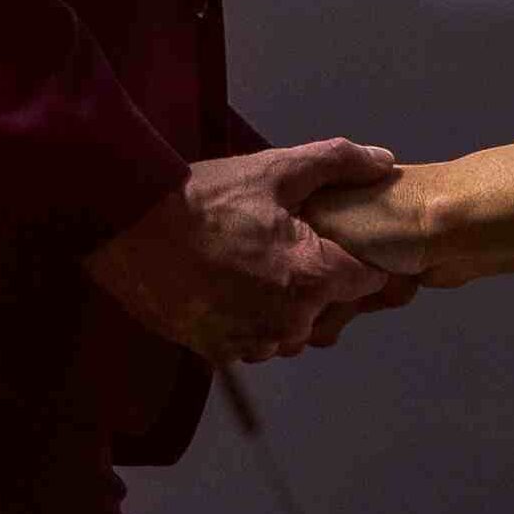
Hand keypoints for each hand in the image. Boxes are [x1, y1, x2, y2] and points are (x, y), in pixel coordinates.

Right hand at [87, 138, 413, 361]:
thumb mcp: (276, 169)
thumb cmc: (205, 196)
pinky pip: (257, 343)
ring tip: (267, 267)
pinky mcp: (219, 352)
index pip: (370, 283)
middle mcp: (288, 322)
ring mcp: (252, 343)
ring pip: (295, 333)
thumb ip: (339, 162)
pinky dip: (256, 320)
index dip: (368, 262)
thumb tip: (386, 161)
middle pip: (335, 313)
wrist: (127, 227)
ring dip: (293, 309)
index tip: (355, 247)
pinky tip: (238, 287)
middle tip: (302, 250)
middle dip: (330, 286)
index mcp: (312, 278)